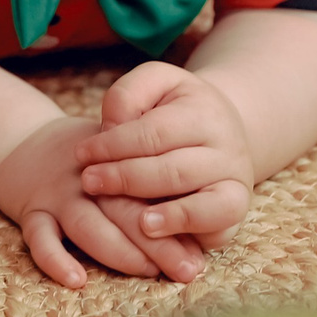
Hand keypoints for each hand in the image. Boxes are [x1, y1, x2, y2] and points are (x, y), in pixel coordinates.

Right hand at [0, 117, 207, 288]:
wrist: (24, 141)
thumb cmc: (90, 164)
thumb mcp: (122, 161)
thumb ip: (153, 192)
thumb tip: (200, 237)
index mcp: (118, 167)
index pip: (151, 194)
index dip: (177, 225)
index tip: (200, 255)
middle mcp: (90, 180)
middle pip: (126, 211)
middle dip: (158, 243)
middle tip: (187, 270)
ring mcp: (59, 195)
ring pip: (87, 224)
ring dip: (118, 249)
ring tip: (145, 270)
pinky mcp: (31, 210)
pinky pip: (39, 238)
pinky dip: (55, 259)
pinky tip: (76, 280)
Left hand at [77, 61, 256, 250]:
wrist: (222, 128)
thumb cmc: (175, 107)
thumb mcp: (154, 83)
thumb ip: (128, 95)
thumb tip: (111, 129)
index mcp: (205, 114)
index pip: (155, 133)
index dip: (114, 145)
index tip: (81, 153)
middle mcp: (227, 150)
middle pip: (174, 171)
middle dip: (125, 179)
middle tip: (88, 182)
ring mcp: (235, 183)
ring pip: (203, 204)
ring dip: (166, 215)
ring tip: (137, 222)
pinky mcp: (235, 212)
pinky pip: (218, 228)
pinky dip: (188, 232)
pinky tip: (156, 233)